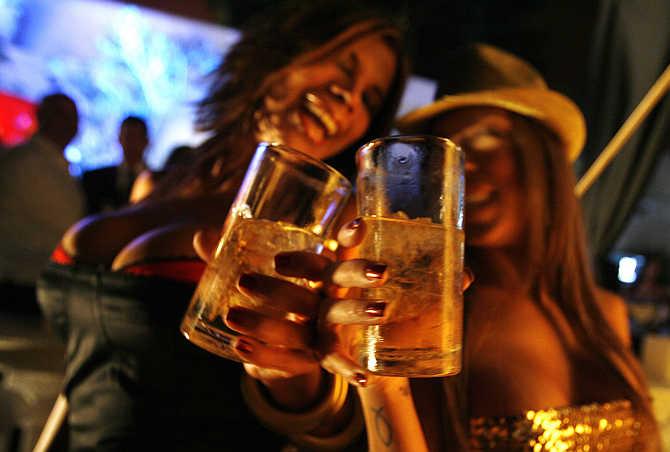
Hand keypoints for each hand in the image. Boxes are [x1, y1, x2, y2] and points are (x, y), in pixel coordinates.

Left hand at [192, 227, 376, 408]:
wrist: (301, 352)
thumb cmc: (289, 300)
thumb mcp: (270, 277)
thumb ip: (238, 258)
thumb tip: (202, 237)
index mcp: (329, 278)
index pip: (323, 264)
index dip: (306, 261)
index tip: (278, 260)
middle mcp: (332, 307)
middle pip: (311, 299)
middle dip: (279, 292)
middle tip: (242, 282)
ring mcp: (324, 339)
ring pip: (296, 332)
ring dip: (263, 325)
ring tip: (230, 316)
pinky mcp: (310, 364)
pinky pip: (286, 361)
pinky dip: (264, 354)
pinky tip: (240, 346)